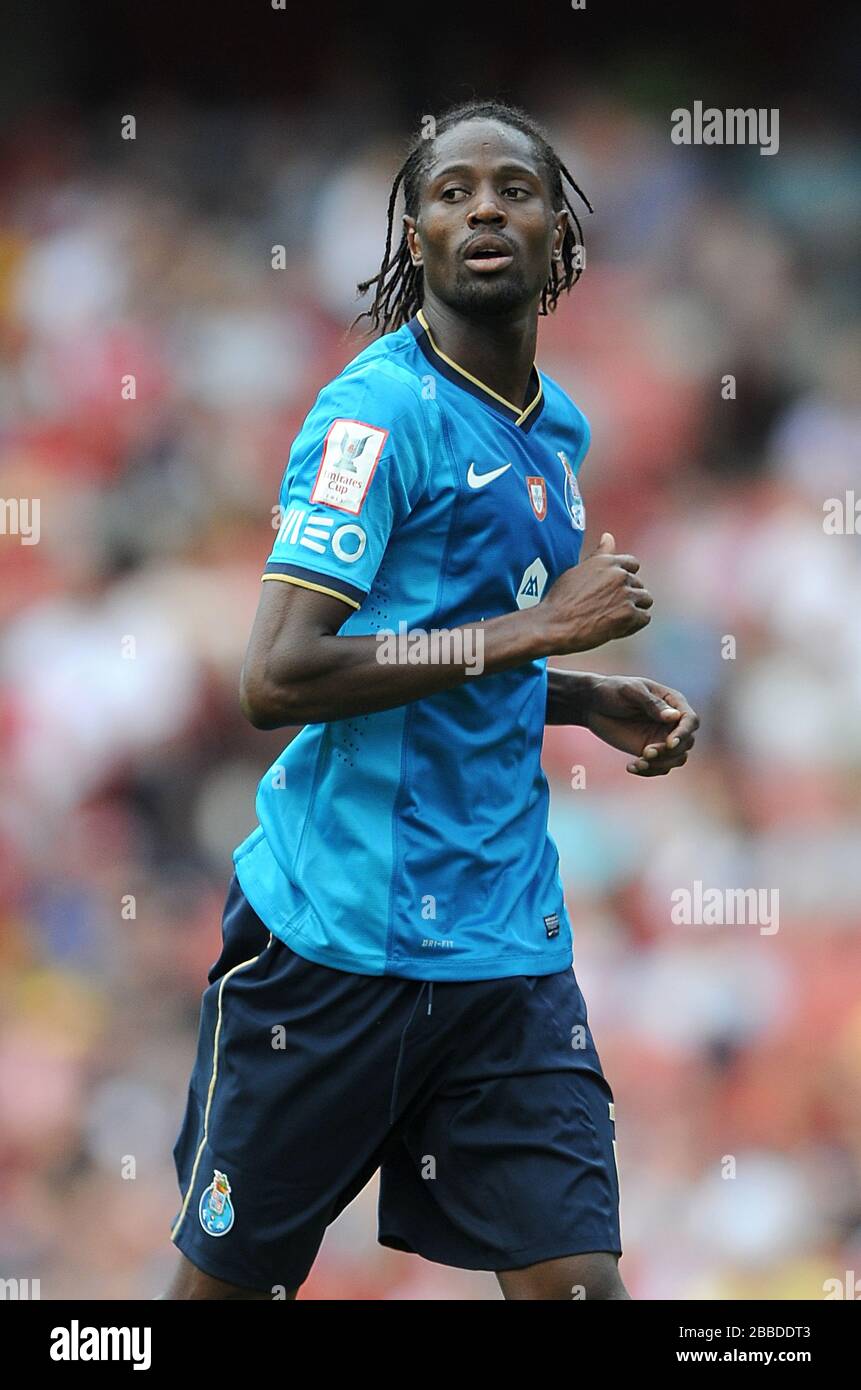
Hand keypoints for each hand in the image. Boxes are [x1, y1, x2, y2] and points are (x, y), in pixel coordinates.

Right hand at [537, 533, 652, 653]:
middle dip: (628, 596)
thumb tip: (609, 536)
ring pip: (645, 600)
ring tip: (614, 618)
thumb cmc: (561, 599)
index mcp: (607, 562)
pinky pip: (644, 618)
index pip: (633, 565)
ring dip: (634, 609)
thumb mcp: (578, 570)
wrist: (554, 624)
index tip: (614, 591)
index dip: (625, 579)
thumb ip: (599, 555)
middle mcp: (619, 575)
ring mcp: (626, 594)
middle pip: (639, 584)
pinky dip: (634, 624)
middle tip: (607, 609)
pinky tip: (617, 627)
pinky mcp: (629, 614)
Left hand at [582, 675, 698, 775]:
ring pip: (677, 758)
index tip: (669, 743)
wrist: (592, 704)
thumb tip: (674, 717)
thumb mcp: (630, 691)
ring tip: (639, 763)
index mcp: (673, 702)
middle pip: (687, 742)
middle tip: (646, 752)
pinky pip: (660, 767)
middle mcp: (672, 722)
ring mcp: (661, 738)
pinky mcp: (649, 751)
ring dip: (661, 764)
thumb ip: (652, 703)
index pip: (690, 720)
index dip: (684, 733)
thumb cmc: (612, 690)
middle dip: (670, 752)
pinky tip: (631, 767)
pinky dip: (649, 771)